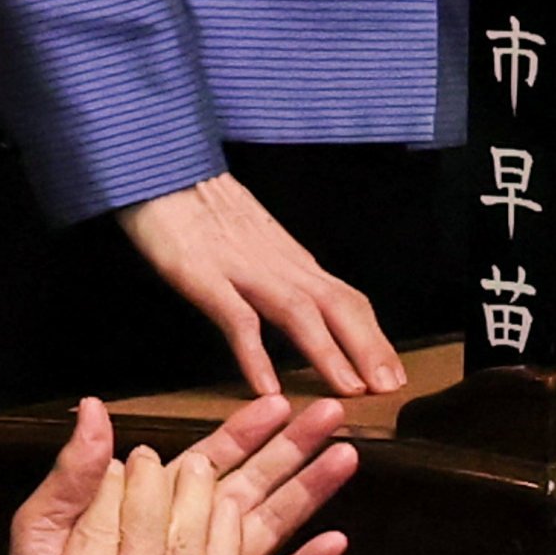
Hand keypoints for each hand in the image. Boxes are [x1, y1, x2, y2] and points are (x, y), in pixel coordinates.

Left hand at [0, 391, 356, 554]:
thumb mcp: (42, 534)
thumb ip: (72, 477)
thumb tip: (92, 409)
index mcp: (144, 515)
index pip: (201, 461)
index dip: (239, 429)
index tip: (275, 401)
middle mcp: (178, 546)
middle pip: (246, 485)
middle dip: (288, 448)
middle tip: (331, 413)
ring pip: (264, 530)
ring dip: (305, 494)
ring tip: (345, 459)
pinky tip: (333, 545)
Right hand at [0, 445, 233, 554]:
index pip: (97, 521)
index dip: (106, 482)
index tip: (109, 464)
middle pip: (148, 512)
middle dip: (149, 475)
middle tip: (147, 456)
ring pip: (192, 529)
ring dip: (193, 491)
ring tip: (191, 465)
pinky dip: (225, 530)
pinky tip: (226, 508)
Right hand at [117, 173, 403, 397]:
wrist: (160, 164)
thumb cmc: (201, 205)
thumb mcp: (252, 239)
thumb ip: (277, 271)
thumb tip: (305, 306)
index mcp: (290, 258)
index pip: (346, 299)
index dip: (374, 337)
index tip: (394, 373)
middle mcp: (279, 262)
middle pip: (337, 306)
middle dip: (369, 348)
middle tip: (392, 389)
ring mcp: (243, 267)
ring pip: (299, 312)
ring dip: (328, 352)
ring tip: (349, 390)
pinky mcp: (203, 273)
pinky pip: (236, 317)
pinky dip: (255, 353)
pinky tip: (266, 387)